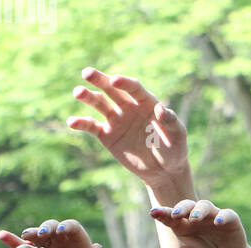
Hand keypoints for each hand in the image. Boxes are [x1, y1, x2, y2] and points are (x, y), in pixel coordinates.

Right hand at [3, 220, 103, 247]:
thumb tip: (97, 247)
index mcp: (78, 241)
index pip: (73, 227)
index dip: (67, 226)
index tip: (62, 230)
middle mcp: (62, 241)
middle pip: (52, 226)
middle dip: (47, 227)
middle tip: (43, 233)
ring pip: (37, 235)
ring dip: (31, 233)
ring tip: (27, 236)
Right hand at [68, 68, 191, 196]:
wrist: (164, 171)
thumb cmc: (174, 150)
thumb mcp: (178, 137)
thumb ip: (170, 122)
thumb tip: (161, 109)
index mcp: (146, 103)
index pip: (134, 88)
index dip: (124, 83)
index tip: (115, 80)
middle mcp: (128, 107)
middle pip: (112, 89)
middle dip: (100, 80)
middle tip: (87, 73)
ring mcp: (116, 119)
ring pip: (99, 103)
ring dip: (87, 96)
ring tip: (78, 92)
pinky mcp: (107, 134)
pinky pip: (91, 126)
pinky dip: (81, 123)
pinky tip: (72, 122)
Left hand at [148, 200, 250, 247]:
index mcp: (184, 226)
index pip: (171, 216)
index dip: (162, 213)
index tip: (153, 212)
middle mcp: (197, 217)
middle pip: (187, 205)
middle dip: (180, 208)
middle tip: (175, 215)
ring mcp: (214, 216)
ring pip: (205, 206)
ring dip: (199, 211)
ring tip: (195, 219)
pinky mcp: (231, 220)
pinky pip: (227, 214)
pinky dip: (223, 216)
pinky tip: (218, 222)